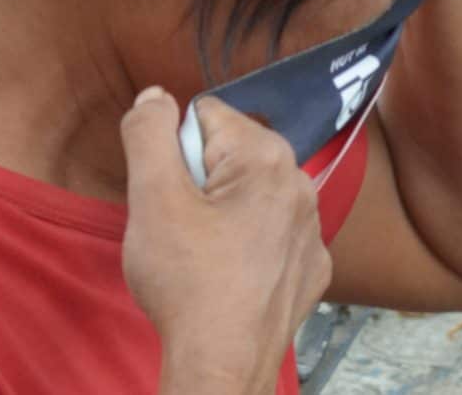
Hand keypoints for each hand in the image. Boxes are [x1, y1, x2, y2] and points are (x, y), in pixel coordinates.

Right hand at [123, 87, 330, 394]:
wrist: (222, 366)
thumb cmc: (187, 283)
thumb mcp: (152, 198)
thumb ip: (149, 133)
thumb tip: (155, 96)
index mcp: (268, 157)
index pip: (205, 117)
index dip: (174, 154)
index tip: (170, 197)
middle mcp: (302, 184)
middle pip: (230, 156)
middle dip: (198, 183)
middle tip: (180, 230)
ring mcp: (312, 229)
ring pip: (249, 197)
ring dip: (221, 216)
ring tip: (202, 258)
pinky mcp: (312, 268)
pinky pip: (270, 235)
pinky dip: (247, 248)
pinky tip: (229, 277)